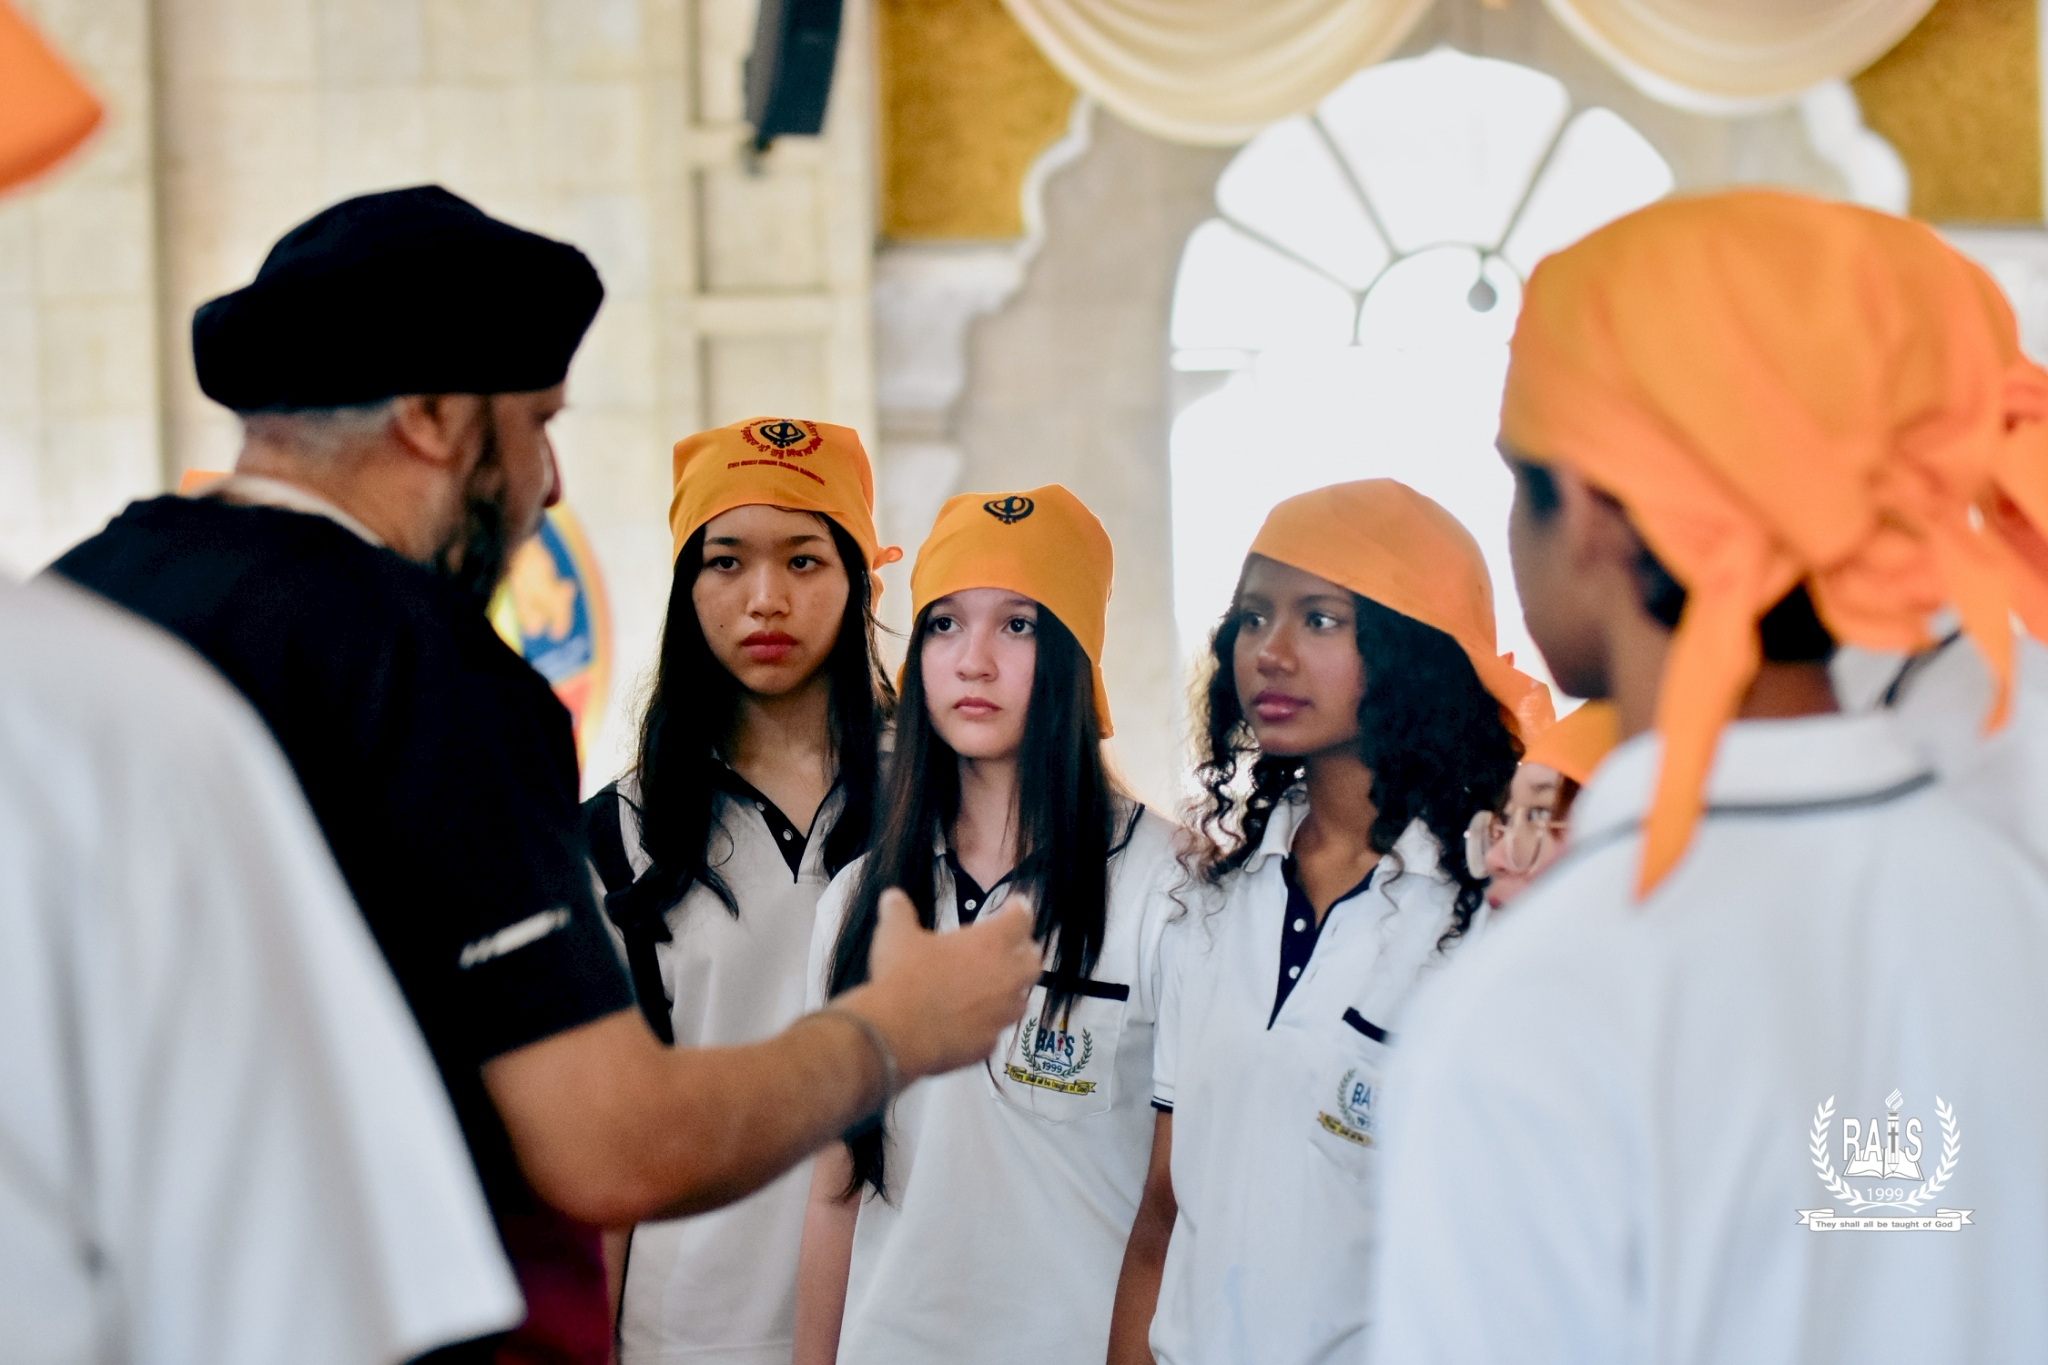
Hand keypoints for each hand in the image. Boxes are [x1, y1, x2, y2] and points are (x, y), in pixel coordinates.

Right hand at [839, 888, 1038, 1079]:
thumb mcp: (895, 934)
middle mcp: (1006, 977)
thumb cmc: (902, 976)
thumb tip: (893, 897)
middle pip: (1033, 960)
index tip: (1014, 906)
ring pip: (1021, 999)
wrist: (895, 1035)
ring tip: (993, 987)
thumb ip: (899, 911)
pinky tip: (972, 1022)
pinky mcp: (989, 1043)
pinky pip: (996, 1029)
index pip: (1021, 919)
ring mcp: (1001, 1014)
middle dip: (1024, 952)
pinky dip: (988, 1023)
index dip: (1019, 910)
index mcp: (991, 943)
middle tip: (1009, 949)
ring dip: (1011, 990)